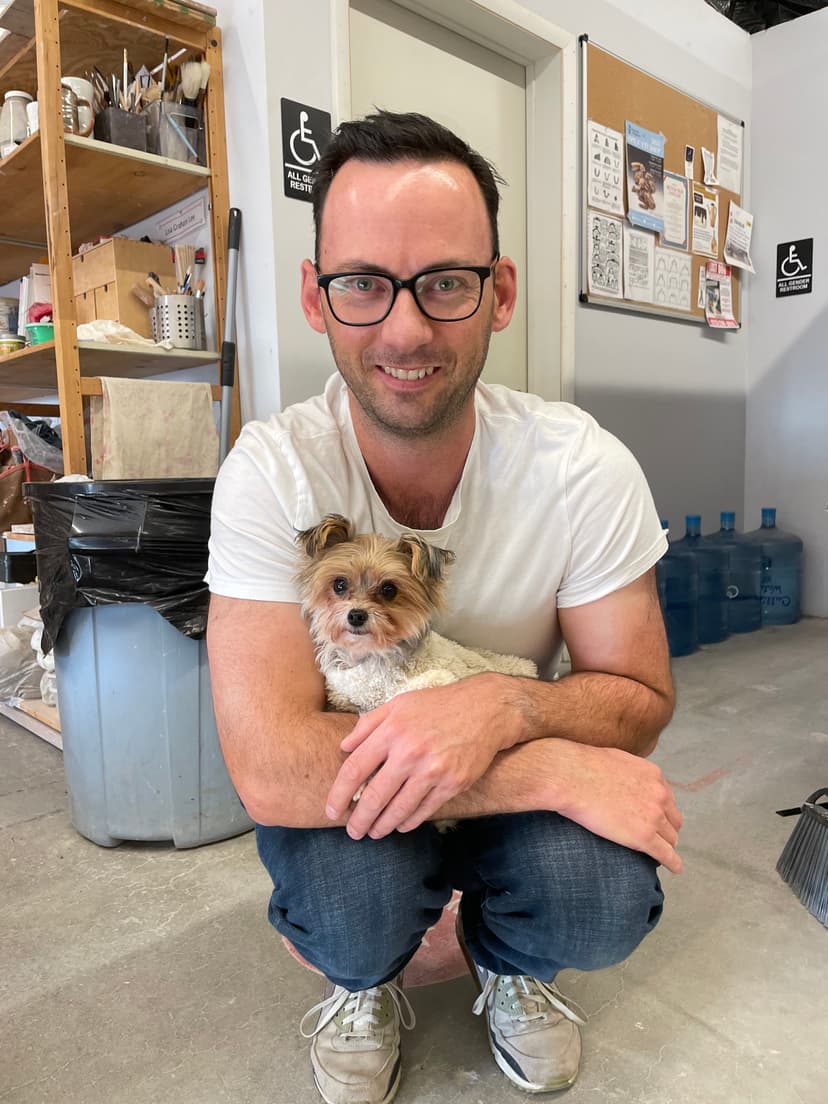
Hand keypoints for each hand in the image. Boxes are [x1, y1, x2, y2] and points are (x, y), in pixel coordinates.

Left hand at [325, 678, 510, 839]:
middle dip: (359, 820)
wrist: (486, 709)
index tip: (332, 810)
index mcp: (392, 731)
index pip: (355, 769)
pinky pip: (424, 811)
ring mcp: (433, 770)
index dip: (339, 794)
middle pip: (374, 797)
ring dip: (382, 826)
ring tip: (373, 832)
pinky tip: (400, 825)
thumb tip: (344, 747)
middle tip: (352, 831)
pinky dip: (408, 822)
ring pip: (398, 809)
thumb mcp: (399, 704)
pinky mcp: (452, 784)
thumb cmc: (438, 705)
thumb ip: (368, 724)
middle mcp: (410, 752)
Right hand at [553, 743, 682, 872]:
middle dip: (667, 828)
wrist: (570, 778)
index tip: (656, 818)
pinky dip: (673, 863)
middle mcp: (659, 794)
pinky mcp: (643, 836)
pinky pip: (666, 854)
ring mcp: (653, 816)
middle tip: (659, 837)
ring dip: (667, 845)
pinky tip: (675, 868)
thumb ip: (627, 771)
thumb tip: (620, 775)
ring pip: (671, 838)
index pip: (667, 798)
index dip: (662, 810)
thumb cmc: (582, 767)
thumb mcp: (615, 759)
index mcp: (653, 775)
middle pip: (673, 819)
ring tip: (663, 854)